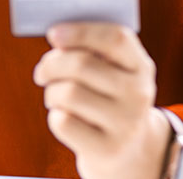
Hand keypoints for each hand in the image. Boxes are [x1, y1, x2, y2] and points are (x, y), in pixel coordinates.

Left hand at [32, 22, 171, 178]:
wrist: (125, 150)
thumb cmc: (105, 98)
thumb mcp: (109, 72)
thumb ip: (88, 49)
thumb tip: (57, 35)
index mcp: (140, 66)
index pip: (116, 38)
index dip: (81, 31)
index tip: (53, 33)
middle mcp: (139, 94)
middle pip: (82, 64)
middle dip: (51, 65)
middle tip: (42, 72)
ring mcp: (127, 123)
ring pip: (68, 93)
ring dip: (51, 92)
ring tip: (55, 96)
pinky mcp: (108, 149)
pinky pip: (63, 122)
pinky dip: (55, 116)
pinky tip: (64, 117)